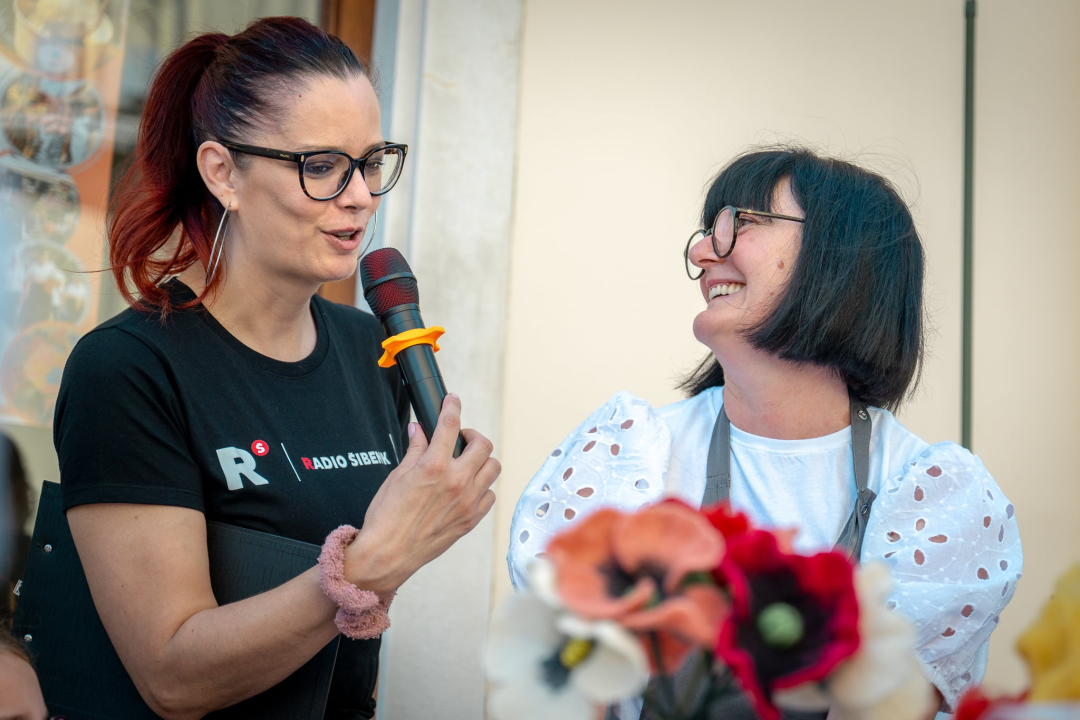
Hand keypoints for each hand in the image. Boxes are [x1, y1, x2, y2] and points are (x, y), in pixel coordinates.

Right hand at [344, 394, 498, 594]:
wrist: (388, 554)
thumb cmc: (387, 518)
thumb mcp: (397, 476)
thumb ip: (414, 450)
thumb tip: (419, 430)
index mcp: (434, 467)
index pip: (450, 425)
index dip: (452, 407)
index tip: (452, 401)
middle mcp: (456, 482)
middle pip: (483, 444)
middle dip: (472, 435)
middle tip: (461, 438)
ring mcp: (468, 502)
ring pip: (493, 468)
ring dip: (482, 460)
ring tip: (467, 462)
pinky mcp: (471, 519)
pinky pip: (489, 495)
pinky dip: (482, 487)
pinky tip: (467, 487)